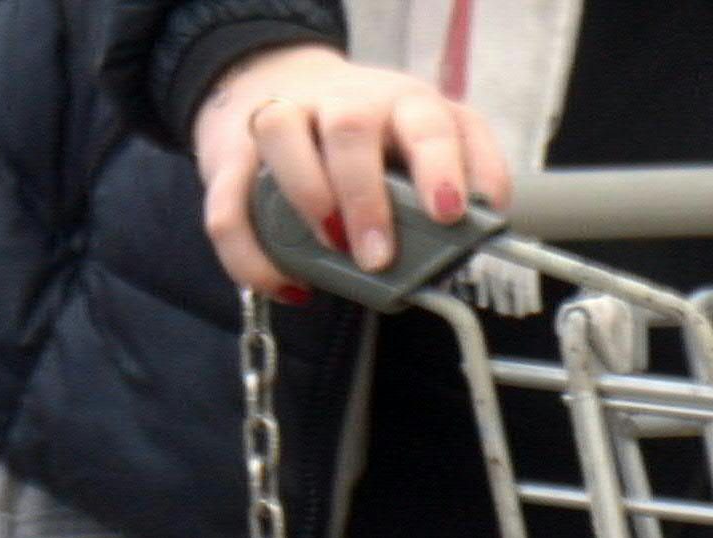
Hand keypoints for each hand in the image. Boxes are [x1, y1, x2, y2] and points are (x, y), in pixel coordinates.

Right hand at [196, 43, 510, 296]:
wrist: (278, 79)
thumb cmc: (377, 140)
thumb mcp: (427, 148)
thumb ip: (459, 186)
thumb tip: (482, 241)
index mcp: (404, 106)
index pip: (427, 125)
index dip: (439, 167)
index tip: (447, 213)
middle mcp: (344, 102)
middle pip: (350, 130)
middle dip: (365, 198)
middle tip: (377, 258)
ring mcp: (284, 117)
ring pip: (280, 132)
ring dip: (306, 196)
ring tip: (331, 248)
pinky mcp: (233, 151)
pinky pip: (229, 197)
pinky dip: (250, 248)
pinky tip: (284, 284)